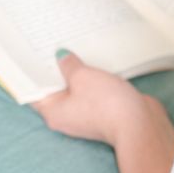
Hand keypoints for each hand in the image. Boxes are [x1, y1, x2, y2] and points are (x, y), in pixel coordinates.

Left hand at [32, 50, 173, 172]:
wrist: (138, 123)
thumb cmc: (106, 104)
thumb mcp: (83, 77)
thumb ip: (70, 65)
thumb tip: (62, 58)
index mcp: (53, 112)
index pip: (36, 91)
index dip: (35, 73)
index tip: (35, 55)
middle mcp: (67, 117)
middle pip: (56, 90)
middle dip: (58, 70)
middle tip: (57, 49)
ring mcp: (86, 115)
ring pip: (76, 91)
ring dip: (79, 75)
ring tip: (78, 53)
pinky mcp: (103, 112)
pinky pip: (93, 93)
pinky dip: (93, 82)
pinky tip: (98, 68)